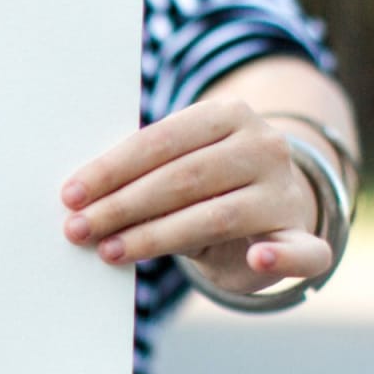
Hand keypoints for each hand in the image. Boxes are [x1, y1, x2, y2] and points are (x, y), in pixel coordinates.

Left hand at [60, 99, 329, 293]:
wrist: (274, 208)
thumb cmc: (208, 187)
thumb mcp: (180, 166)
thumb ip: (146, 173)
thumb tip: (81, 199)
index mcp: (228, 115)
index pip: (161, 141)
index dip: (112, 169)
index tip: (70, 195)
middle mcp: (263, 146)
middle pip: (183, 177)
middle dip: (123, 206)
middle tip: (78, 229)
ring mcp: (285, 191)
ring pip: (217, 215)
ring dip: (156, 237)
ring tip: (110, 251)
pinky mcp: (303, 236)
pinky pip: (301, 250)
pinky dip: (282, 258)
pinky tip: (259, 259)